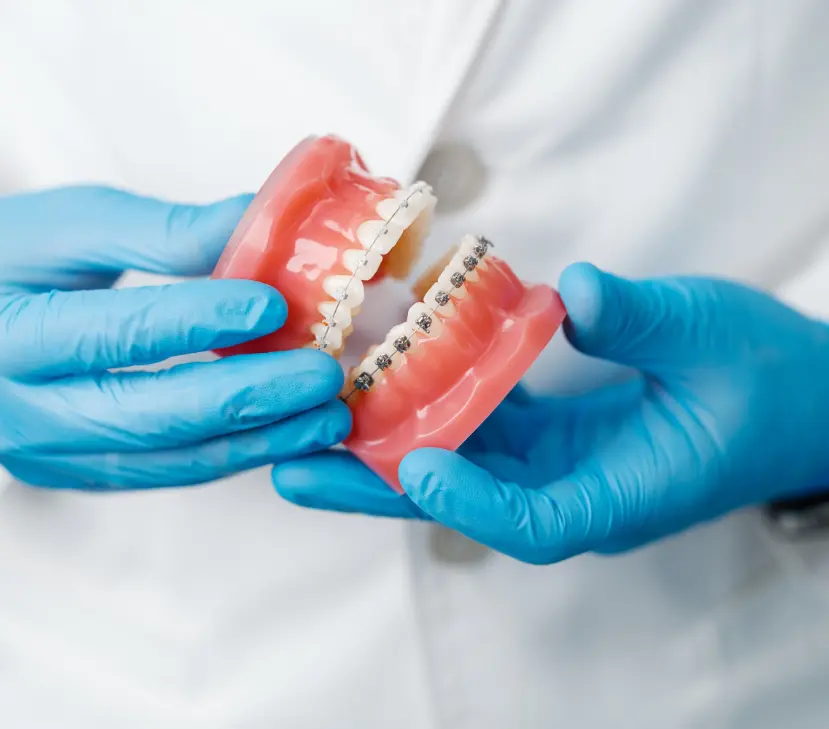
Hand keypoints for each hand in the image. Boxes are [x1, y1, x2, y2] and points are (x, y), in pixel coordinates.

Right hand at [0, 186, 348, 489]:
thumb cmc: (6, 258)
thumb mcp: (70, 226)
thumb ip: (164, 229)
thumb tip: (262, 218)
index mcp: (8, 336)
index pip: (115, 333)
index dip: (197, 321)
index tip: (272, 304)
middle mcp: (25, 412)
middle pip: (154, 416)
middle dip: (251, 399)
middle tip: (322, 375)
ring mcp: (54, 454)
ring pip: (171, 460)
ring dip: (258, 441)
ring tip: (327, 415)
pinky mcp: (84, 471)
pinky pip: (170, 471)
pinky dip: (235, 453)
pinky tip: (289, 430)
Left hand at [272, 263, 828, 562]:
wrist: (791, 397)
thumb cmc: (767, 380)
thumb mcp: (715, 337)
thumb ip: (645, 321)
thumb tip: (572, 293)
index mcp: (622, 495)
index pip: (536, 525)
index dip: (471, 504)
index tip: (411, 467)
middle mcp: (573, 492)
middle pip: (462, 503)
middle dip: (376, 487)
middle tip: (294, 466)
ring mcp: (552, 465)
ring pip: (453, 466)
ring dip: (379, 447)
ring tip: (304, 424)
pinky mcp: (543, 435)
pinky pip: (470, 427)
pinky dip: (420, 405)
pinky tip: (371, 375)